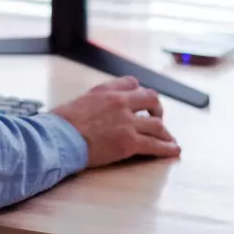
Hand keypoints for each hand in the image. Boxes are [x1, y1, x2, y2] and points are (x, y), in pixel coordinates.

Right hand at [50, 76, 179, 167]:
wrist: (60, 138)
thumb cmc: (61, 123)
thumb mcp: (78, 101)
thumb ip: (94, 101)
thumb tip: (94, 109)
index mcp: (106, 90)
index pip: (132, 83)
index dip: (138, 92)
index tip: (140, 101)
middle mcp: (120, 102)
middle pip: (151, 99)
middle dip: (157, 109)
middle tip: (157, 117)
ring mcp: (127, 122)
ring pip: (157, 124)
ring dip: (165, 132)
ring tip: (169, 139)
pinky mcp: (130, 142)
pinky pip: (155, 145)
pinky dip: (167, 148)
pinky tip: (174, 150)